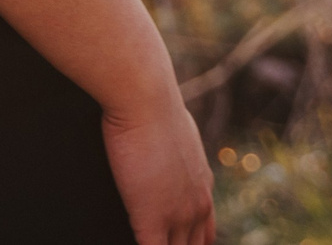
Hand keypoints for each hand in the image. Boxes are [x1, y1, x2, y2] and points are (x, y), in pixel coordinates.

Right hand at [103, 93, 214, 244]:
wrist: (146, 101)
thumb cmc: (154, 107)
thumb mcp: (177, 133)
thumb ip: (176, 153)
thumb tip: (165, 146)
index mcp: (204, 185)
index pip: (205, 230)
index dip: (191, 240)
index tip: (178, 241)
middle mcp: (198, 204)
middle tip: (165, 241)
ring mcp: (177, 215)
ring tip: (150, 241)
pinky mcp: (151, 219)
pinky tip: (125, 243)